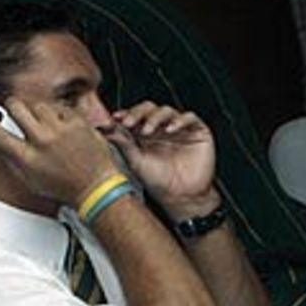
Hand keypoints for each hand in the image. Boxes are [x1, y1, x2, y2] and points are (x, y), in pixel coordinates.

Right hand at [0, 97, 117, 206]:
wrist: (95, 186)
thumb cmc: (65, 187)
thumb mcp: (31, 180)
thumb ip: (13, 161)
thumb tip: (0, 144)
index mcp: (27, 158)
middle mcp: (42, 141)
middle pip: (16, 108)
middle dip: (12, 105)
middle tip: (13, 107)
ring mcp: (61, 130)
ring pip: (39, 105)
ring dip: (37, 111)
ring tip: (42, 120)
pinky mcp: (77, 123)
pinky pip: (61, 108)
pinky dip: (59, 114)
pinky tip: (61, 124)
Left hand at [106, 101, 216, 216]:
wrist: (182, 196)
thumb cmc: (159, 182)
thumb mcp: (136, 162)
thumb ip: (124, 144)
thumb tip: (107, 130)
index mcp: (145, 134)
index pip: (135, 116)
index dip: (126, 114)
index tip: (116, 119)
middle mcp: (161, 128)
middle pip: (149, 109)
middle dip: (138, 113)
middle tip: (129, 122)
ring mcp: (180, 128)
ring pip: (167, 110)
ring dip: (155, 117)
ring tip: (148, 130)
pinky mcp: (197, 131)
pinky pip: (190, 117)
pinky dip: (180, 120)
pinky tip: (171, 129)